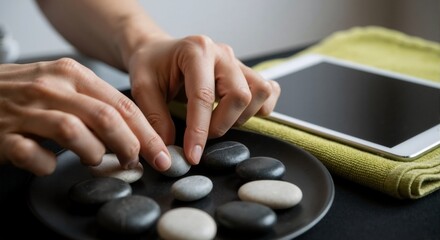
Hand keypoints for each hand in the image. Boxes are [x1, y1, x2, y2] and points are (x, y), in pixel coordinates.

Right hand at [0, 58, 168, 175]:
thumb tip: (134, 133)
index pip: (121, 104)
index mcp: (71, 74)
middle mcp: (51, 88)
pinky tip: (49, 164)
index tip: (161, 152)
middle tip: (135, 163)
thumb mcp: (63, 84)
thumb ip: (95, 103)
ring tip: (94, 160)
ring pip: (73, 131)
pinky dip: (47, 165)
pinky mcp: (3, 135)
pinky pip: (32, 155)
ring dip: (92, 152)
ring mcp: (25, 111)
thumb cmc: (26, 91)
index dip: (146, 132)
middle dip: (129, 145)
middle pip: (104, 117)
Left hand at [126, 35, 280, 164]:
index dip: (199, 131)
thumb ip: (156, 119)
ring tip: (218, 121)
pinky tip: (237, 113)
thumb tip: (170, 151)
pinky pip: (269, 91)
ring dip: (241, 116)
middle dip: (222, 125)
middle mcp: (222, 53)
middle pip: (240, 95)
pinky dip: (260, 108)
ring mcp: (237, 62)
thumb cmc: (151, 66)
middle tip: (202, 136)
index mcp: (195, 50)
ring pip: (260, 93)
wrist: (159, 51)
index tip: (193, 155)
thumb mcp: (142, 88)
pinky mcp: (246, 72)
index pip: (203, 96)